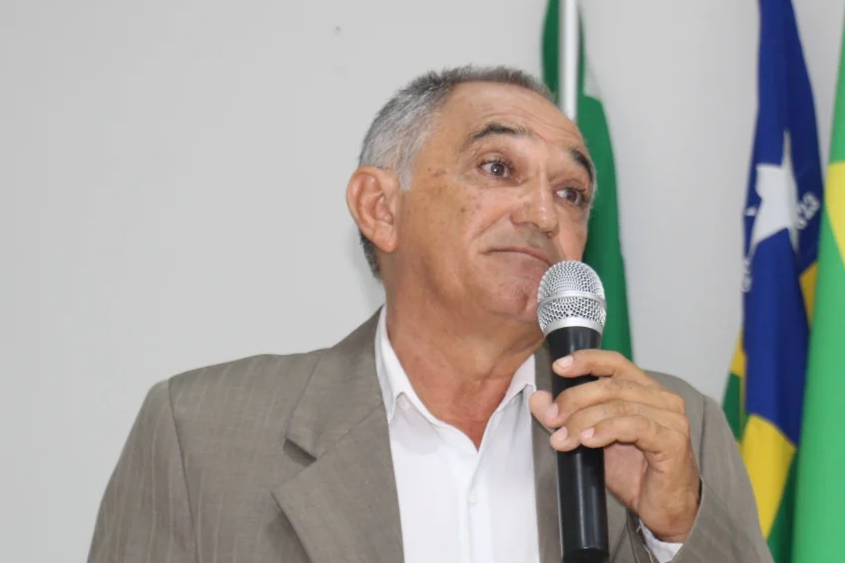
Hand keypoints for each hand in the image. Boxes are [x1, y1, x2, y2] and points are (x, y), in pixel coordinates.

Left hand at [529, 350, 700, 542]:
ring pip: (619, 406)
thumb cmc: (633, 472)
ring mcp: (671, 418)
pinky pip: (636, 426)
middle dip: (574, 399)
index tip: (558, 367)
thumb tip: (538, 398)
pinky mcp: (673, 440)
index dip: (586, 360)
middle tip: (552, 418)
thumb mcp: (592, 440)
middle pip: (611, 385)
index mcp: (644, 389)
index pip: (614, 362)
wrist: (663, 509)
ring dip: (584, 420)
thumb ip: (567, 417)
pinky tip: (588, 441)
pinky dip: (607, 430)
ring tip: (563, 439)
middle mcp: (661, 398)